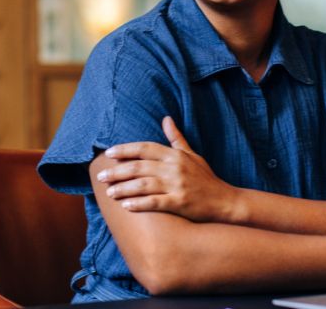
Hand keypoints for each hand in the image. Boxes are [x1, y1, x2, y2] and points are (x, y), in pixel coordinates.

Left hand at [97, 117, 240, 222]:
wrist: (225, 201)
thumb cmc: (206, 178)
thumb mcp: (192, 155)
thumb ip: (176, 138)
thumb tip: (166, 118)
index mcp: (175, 155)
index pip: (145, 148)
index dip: (125, 150)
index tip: (108, 154)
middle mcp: (174, 168)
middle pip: (139, 167)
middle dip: (117, 171)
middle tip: (101, 177)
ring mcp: (177, 186)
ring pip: (143, 185)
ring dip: (123, 188)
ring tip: (109, 193)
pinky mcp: (180, 203)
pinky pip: (155, 202)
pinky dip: (139, 204)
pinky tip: (126, 206)